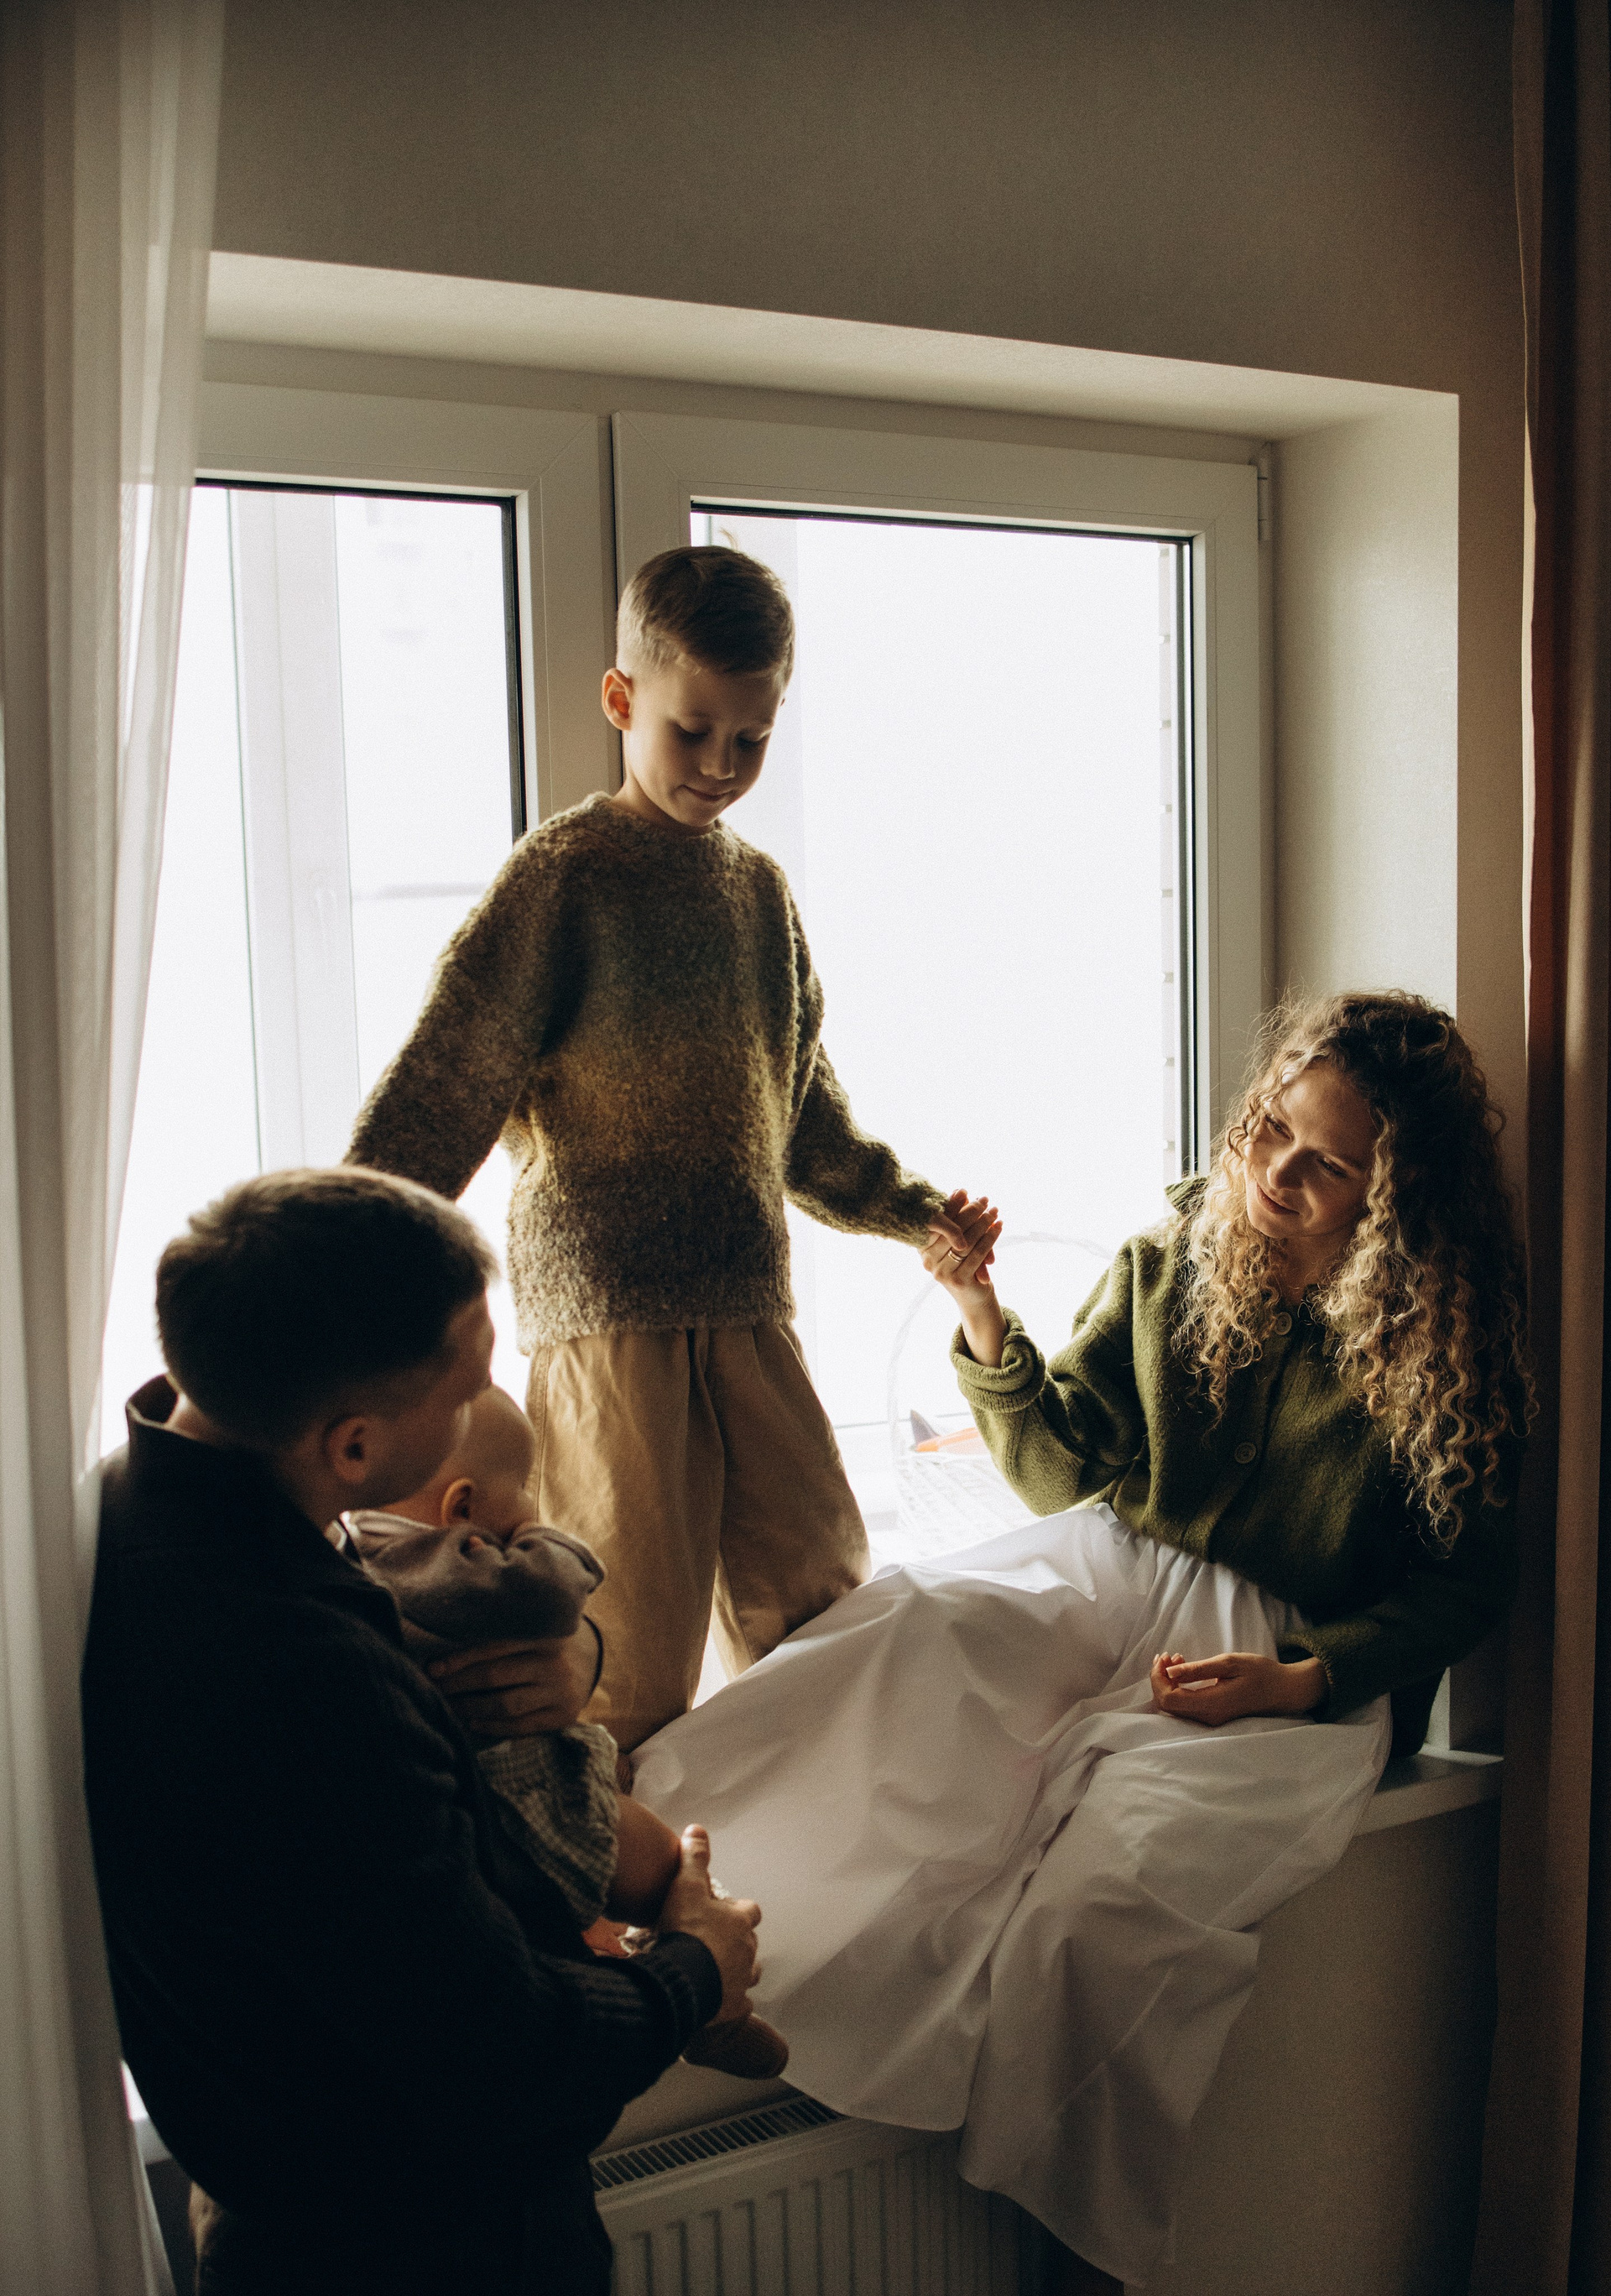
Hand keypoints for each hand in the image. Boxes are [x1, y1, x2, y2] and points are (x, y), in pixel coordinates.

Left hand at [428, 1619, 599, 1734]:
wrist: (587, 1662)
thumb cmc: (542, 1645)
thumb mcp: (530, 1630)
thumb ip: (499, 1635)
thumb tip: (445, 1654)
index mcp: (543, 1634)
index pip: (494, 1647)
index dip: (460, 1659)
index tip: (433, 1668)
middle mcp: (554, 1663)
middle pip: (495, 1677)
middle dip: (458, 1685)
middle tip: (435, 1689)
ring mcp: (561, 1692)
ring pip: (505, 1705)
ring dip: (470, 1708)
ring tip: (450, 1707)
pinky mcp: (563, 1716)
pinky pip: (520, 1726)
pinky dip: (492, 1727)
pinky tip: (473, 1723)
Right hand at [658, 1825, 761, 2020]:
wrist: (681, 1978)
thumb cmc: (685, 1931)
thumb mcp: (685, 1886)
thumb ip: (693, 1858)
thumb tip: (697, 1830)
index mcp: (739, 1921)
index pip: (750, 1910)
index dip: (737, 1910)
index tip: (722, 1911)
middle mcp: (747, 1950)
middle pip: (750, 1943)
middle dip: (736, 1942)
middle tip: (712, 1942)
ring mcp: (742, 1979)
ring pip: (750, 1973)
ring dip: (738, 1970)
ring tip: (717, 1970)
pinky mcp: (733, 2006)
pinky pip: (740, 2004)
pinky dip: (731, 2002)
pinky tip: (718, 2001)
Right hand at [923, 1189, 1006, 1366]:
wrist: (973, 1299)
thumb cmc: (965, 1264)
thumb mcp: (957, 1241)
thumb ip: (956, 1221)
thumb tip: (961, 1192)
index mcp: (921, 1249)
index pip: (936, 1222)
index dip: (950, 1205)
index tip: (964, 1191)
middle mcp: (927, 1262)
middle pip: (951, 1230)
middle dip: (970, 1212)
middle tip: (985, 1199)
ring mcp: (941, 1272)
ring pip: (966, 1240)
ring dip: (983, 1223)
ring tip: (994, 1210)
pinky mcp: (958, 1280)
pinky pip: (977, 1253)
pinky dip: (990, 1237)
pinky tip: (998, 1226)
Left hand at [1149, 1649, 1326, 1725]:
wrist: (1283, 1690)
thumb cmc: (1260, 1673)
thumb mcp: (1229, 1663)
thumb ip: (1198, 1669)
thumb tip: (1169, 1672)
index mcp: (1211, 1705)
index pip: (1169, 1700)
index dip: (1158, 1679)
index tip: (1163, 1657)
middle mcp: (1208, 1717)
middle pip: (1168, 1705)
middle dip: (1161, 1678)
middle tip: (1169, 1655)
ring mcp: (1210, 1719)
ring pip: (1175, 1706)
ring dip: (1168, 1682)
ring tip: (1176, 1658)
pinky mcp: (1212, 1716)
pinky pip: (1185, 1705)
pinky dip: (1177, 1687)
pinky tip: (1184, 1669)